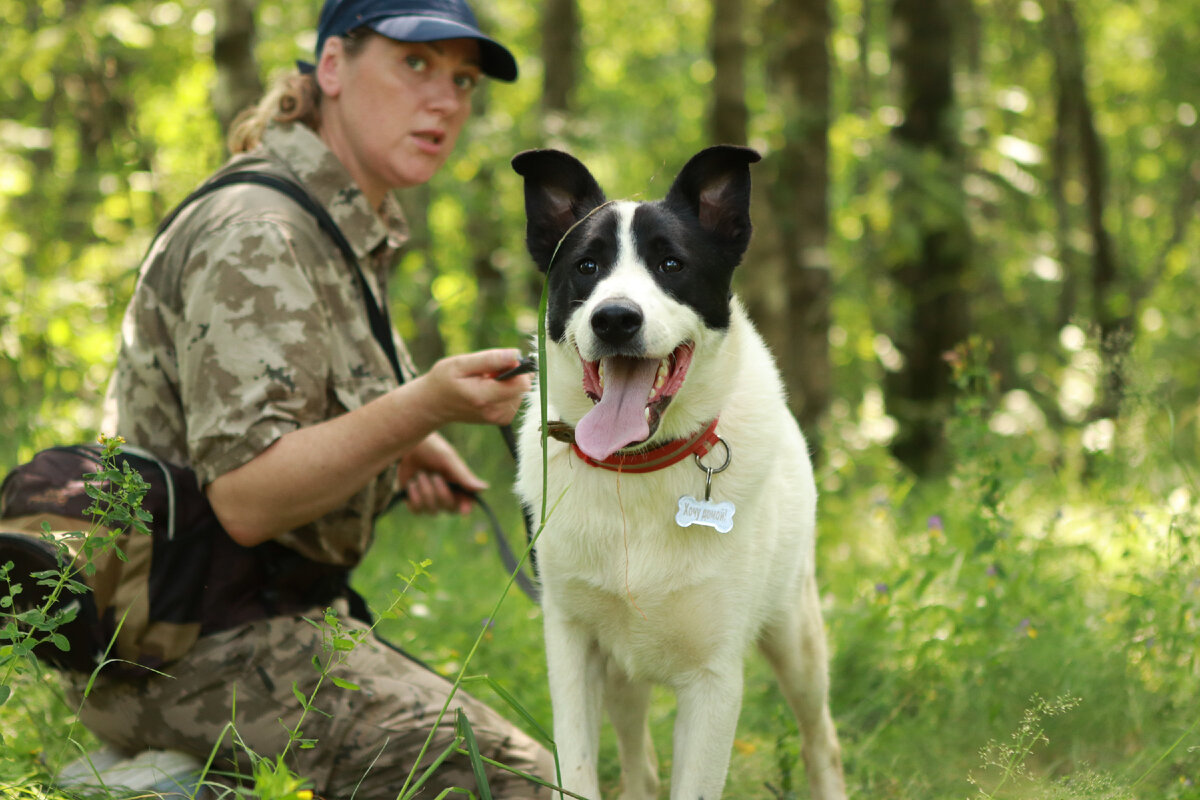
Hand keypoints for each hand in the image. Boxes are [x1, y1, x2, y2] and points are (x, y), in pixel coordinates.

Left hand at [397, 432, 486, 514]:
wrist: (405, 444)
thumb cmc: (430, 448)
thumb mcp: (448, 459)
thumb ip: (464, 476)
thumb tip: (485, 488)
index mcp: (458, 482)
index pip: (466, 501)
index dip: (466, 507)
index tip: (464, 510)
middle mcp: (445, 493)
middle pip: (449, 508)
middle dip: (441, 493)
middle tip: (434, 475)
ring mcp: (429, 498)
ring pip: (432, 510)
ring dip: (426, 492)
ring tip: (420, 474)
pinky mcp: (414, 500)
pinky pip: (417, 510)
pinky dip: (414, 497)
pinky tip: (412, 483)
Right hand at [416, 349, 531, 426]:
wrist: (434, 404)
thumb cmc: (444, 380)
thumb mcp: (460, 364)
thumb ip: (490, 359)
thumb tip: (516, 354)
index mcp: (483, 398)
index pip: (521, 384)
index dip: (518, 368)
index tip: (504, 360)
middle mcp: (493, 412)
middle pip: (523, 388)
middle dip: (513, 374)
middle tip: (490, 370)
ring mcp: (498, 418)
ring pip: (520, 393)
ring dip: (509, 382)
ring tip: (487, 379)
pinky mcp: (501, 419)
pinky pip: (515, 399)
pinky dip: (507, 390)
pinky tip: (490, 387)